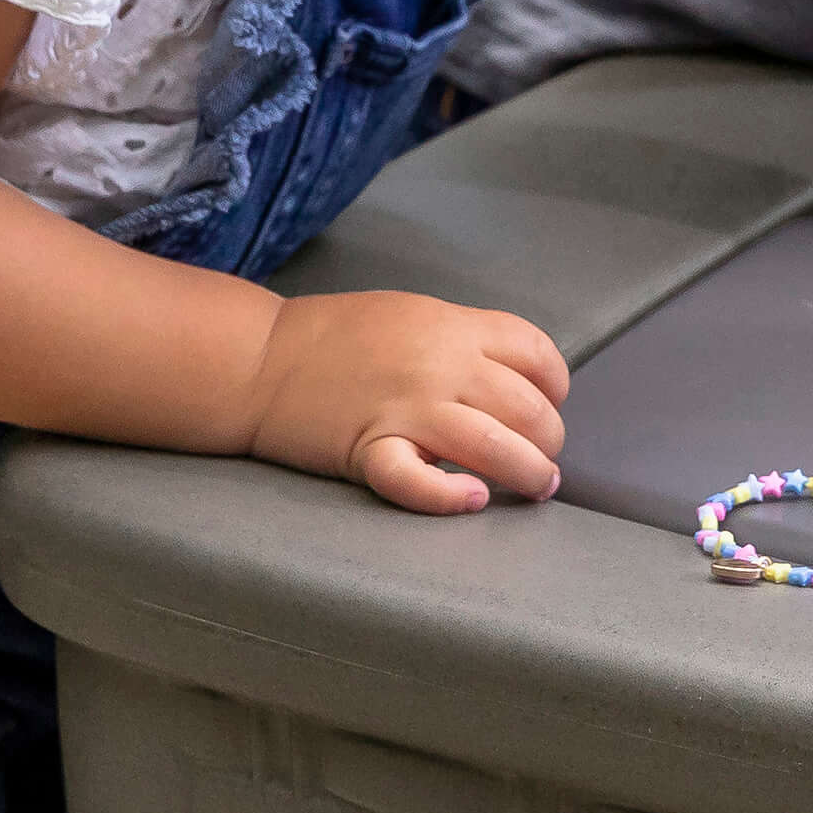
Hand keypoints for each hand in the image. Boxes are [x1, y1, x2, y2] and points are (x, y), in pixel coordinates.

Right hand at [246, 292, 571, 515]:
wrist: (256, 359)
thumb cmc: (334, 337)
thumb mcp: (411, 314)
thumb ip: (463, 340)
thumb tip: (516, 378)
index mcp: (452, 327)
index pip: (536, 354)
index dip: (555, 386)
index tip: (550, 405)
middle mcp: (439, 366)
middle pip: (528, 409)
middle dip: (549, 441)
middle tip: (543, 460)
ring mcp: (405, 410)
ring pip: (495, 446)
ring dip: (529, 473)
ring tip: (535, 487)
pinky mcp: (369, 450)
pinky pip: (417, 481)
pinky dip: (449, 496)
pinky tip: (471, 499)